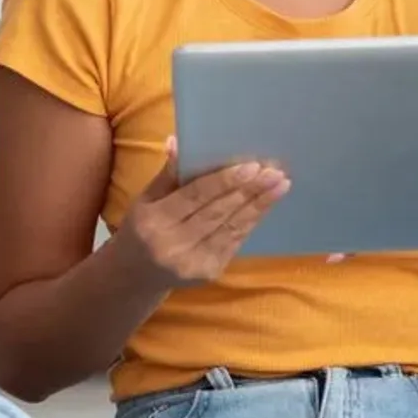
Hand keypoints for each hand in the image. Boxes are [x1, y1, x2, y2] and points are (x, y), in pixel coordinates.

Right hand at [115, 137, 289, 288]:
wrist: (137, 276)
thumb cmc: (141, 228)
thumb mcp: (145, 199)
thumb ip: (167, 174)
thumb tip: (179, 141)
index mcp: (155, 221)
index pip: (195, 197)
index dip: (225, 181)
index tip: (252, 166)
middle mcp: (174, 245)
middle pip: (218, 212)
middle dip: (249, 191)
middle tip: (274, 171)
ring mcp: (194, 262)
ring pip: (232, 228)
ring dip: (259, 205)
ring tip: (281, 184)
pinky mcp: (210, 272)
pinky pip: (236, 241)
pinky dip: (252, 220)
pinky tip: (266, 203)